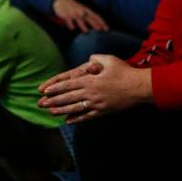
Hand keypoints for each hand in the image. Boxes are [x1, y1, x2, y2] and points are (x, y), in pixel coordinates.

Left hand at [38, 54, 152, 123]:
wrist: (140, 87)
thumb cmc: (125, 72)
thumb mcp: (110, 60)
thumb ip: (96, 59)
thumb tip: (88, 60)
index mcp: (91, 80)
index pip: (68, 84)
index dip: (55, 88)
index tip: (44, 91)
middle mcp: (91, 93)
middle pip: (68, 97)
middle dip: (53, 101)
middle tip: (40, 104)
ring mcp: (97, 103)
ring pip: (75, 108)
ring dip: (61, 110)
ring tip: (50, 112)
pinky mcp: (104, 111)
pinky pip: (88, 116)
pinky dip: (77, 119)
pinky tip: (68, 121)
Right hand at [52, 0, 107, 32]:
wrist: (61, 1)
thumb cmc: (73, 7)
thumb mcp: (82, 9)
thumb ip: (89, 16)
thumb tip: (97, 25)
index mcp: (87, 10)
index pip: (96, 16)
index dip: (102, 22)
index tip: (107, 29)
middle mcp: (81, 12)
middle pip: (90, 19)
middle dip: (95, 24)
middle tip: (100, 31)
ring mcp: (74, 14)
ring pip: (79, 20)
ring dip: (83, 26)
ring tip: (86, 32)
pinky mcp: (66, 16)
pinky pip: (69, 21)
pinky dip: (71, 25)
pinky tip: (72, 28)